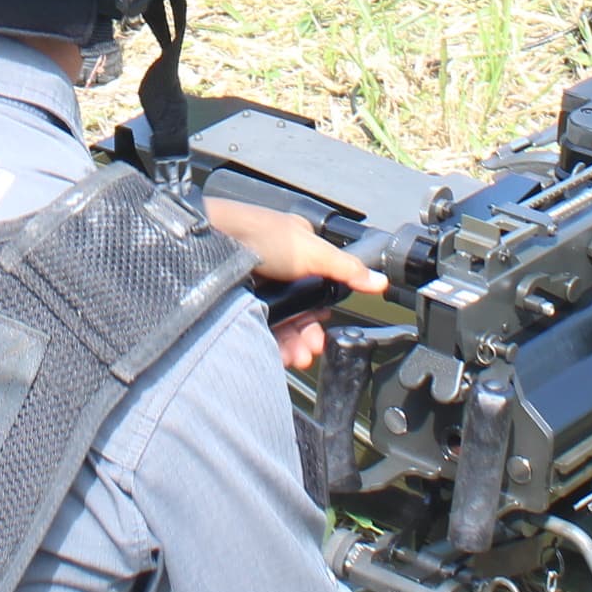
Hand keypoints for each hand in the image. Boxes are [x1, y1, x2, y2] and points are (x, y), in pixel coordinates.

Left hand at [203, 199, 379, 372]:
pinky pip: (256, 328)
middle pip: (299, 312)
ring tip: (293, 358)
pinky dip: (268, 343)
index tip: (322, 333)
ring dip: (290, 343)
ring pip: (279, 323)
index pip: (317, 290)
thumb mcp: (311, 250)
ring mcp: (256, 287)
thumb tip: (379, 280)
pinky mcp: (236, 302)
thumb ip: (346, 268)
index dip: (320, 315)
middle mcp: (277, 271)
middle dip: (307, 335)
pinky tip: (274, 354)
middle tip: (309, 351)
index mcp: (298, 252)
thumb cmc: (258, 233)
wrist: (212, 242)